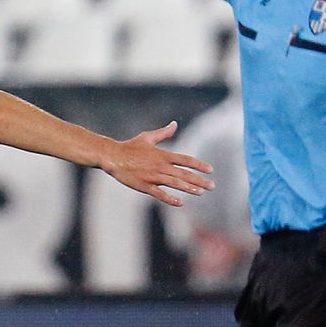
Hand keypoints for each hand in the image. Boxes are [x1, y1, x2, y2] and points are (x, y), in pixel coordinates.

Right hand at [100, 121, 214, 206]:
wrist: (113, 157)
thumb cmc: (130, 146)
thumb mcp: (148, 137)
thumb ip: (164, 133)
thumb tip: (175, 124)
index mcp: (163, 155)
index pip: (185, 160)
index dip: (199, 165)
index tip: (210, 170)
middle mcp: (160, 166)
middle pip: (184, 174)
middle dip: (199, 180)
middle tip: (212, 186)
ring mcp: (153, 177)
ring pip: (175, 184)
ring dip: (189, 188)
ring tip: (201, 193)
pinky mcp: (144, 186)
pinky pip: (159, 194)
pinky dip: (170, 198)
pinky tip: (180, 203)